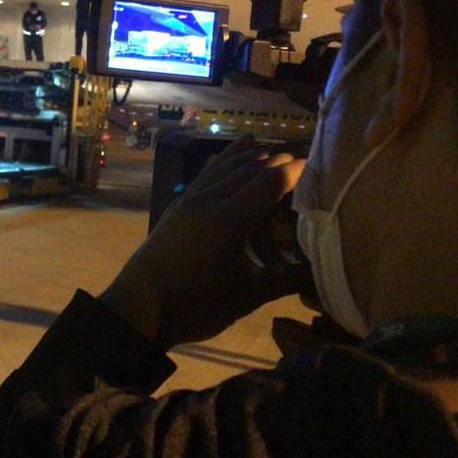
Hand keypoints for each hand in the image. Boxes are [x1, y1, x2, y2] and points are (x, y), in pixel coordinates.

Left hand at [99, 135, 305, 348]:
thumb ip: (282, 282)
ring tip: (268, 148)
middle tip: (299, 158)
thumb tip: (319, 276)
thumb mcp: (244, 297)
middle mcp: (211, 200)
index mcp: (231, 220)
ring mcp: (190, 200)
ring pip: (225, 167)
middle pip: (249, 169)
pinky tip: (227, 153)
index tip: (314, 165)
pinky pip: (205, 173)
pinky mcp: (177, 205)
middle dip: (275, 161)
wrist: (137, 309)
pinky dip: (222, 160)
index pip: (269, 182)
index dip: (293, 171)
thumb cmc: (194, 306)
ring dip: (249, 156)